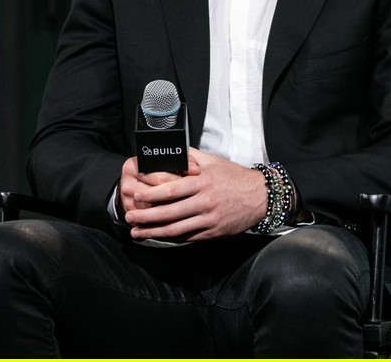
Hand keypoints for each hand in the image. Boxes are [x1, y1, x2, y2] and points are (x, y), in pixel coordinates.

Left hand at [122, 148, 267, 241]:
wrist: (261, 196)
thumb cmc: (235, 176)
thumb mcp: (214, 162)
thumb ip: (191, 157)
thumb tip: (170, 152)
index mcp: (204, 182)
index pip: (172, 190)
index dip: (151, 194)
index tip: (136, 197)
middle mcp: (206, 201)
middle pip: (170, 212)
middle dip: (146, 216)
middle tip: (129, 216)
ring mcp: (209, 219)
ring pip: (176, 229)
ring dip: (153, 231)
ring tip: (136, 232)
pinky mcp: (213, 232)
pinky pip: (188, 237)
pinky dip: (171, 239)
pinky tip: (158, 237)